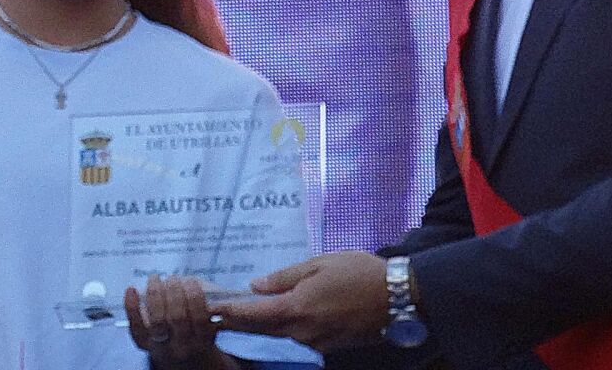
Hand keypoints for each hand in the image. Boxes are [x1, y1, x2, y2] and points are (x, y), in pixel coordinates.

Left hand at [125, 275, 230, 369]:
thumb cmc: (197, 325)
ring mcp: (162, 346)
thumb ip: (213, 305)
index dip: (195, 297)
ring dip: (155, 294)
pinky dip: (131, 307)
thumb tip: (203, 288)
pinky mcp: (144, 343)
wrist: (182, 355)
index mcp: (203, 339)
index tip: (192, 281)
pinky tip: (131, 290)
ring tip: (155, 279)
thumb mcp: (212, 318)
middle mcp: (183, 346)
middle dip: (174, 292)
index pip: (200, 319)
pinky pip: (136, 327)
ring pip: (157, 321)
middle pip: (178, 318)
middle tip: (173, 279)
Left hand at [210, 251, 389, 352]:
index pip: (252, 316)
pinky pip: (299, 337)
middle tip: (217, 316)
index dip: (229, 313)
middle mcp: (303, 332)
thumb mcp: (318, 264)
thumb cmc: (359, 274)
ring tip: (243, 315)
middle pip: (261, 330)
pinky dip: (284, 328)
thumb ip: (284, 278)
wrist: (399, 297)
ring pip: (280, 335)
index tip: (211, 309)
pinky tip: (281, 317)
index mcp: (297, 309)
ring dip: (261, 326)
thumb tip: (256, 286)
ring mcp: (316, 342)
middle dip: (238, 323)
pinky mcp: (329, 346)